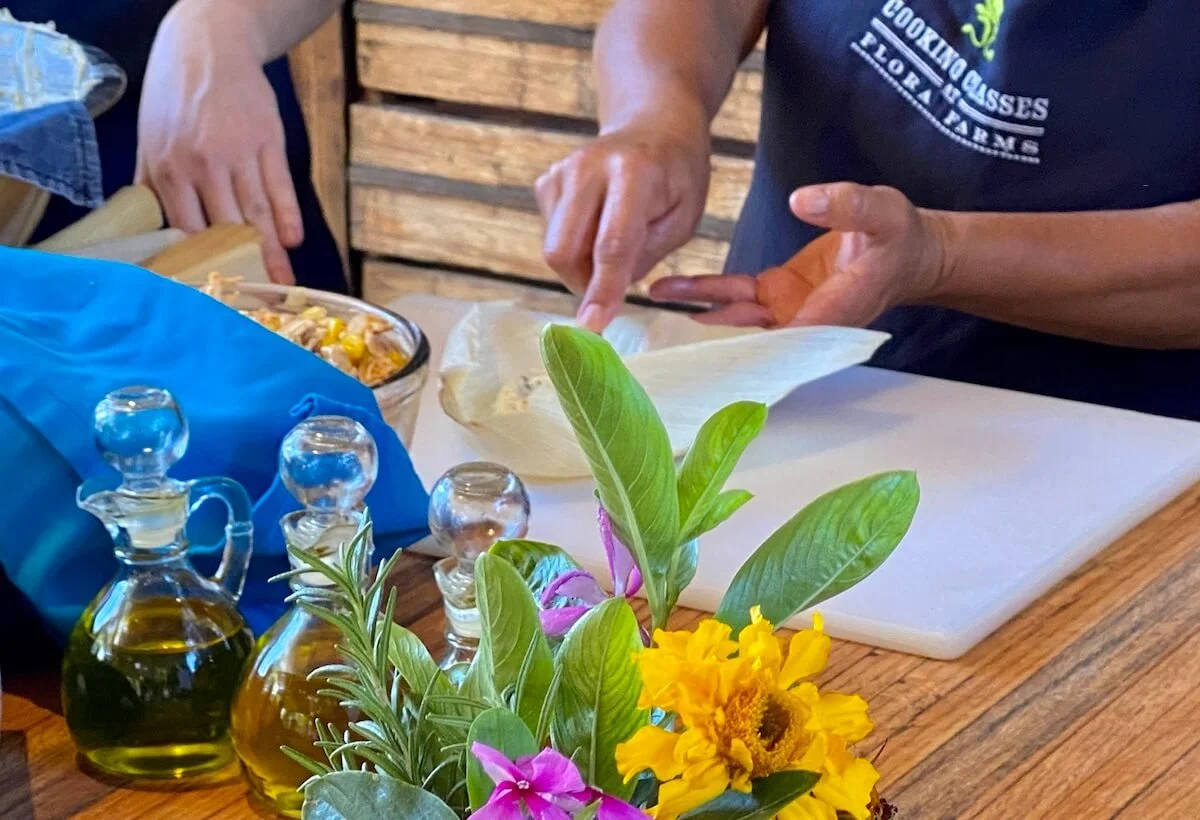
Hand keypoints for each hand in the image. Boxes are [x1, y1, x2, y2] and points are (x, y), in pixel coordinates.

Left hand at [136, 2, 301, 283]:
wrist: (208, 46)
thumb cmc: (174, 94)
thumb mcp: (150, 136)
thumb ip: (150, 183)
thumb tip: (146, 229)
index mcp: (168, 167)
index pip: (186, 228)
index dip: (201, 262)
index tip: (213, 289)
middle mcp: (203, 164)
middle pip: (226, 228)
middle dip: (242, 266)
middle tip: (256, 297)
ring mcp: (239, 152)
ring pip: (257, 213)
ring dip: (272, 252)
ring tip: (283, 282)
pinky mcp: (268, 141)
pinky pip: (280, 186)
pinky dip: (289, 215)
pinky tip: (294, 241)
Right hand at [535, 118, 711, 331]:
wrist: (653, 125)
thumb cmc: (677, 177)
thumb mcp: (684, 218)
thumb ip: (645, 255)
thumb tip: (604, 295)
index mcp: (633, 173)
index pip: (611, 244)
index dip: (602, 289)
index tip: (593, 324)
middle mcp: (588, 167)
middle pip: (564, 250)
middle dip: (584, 283)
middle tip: (613, 284)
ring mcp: (560, 171)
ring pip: (554, 248)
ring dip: (581, 265)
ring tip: (612, 244)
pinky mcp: (546, 181)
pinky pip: (551, 234)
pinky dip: (574, 245)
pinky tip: (597, 224)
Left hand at [649, 183, 949, 327]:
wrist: (908, 253)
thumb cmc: (900, 238)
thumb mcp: (882, 212)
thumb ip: (845, 206)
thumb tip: (801, 199)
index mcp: (830, 313)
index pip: (781, 339)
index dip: (742, 346)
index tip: (703, 352)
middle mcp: (803, 322)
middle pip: (748, 340)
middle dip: (705, 342)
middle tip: (660, 342)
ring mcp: (788, 311)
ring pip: (733, 320)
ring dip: (694, 315)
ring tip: (652, 306)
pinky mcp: (778, 295)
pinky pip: (735, 298)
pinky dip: (705, 295)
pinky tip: (669, 290)